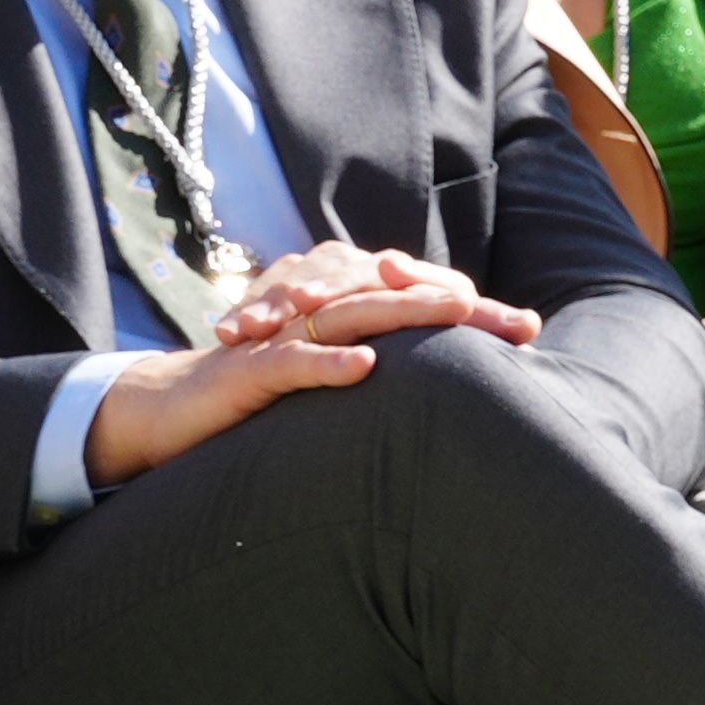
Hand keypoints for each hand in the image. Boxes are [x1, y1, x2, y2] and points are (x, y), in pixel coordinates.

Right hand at [84, 245, 540, 486]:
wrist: (175, 408)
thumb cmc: (262, 398)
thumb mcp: (331, 384)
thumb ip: (381, 377)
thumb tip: (451, 395)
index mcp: (340, 312)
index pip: (414, 302)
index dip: (472, 314)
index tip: (529, 332)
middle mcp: (316, 312)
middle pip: (395, 297)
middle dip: (459, 305)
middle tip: (516, 318)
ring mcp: (284, 336)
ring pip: (352, 314)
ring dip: (406, 312)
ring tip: (459, 310)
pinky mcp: (252, 368)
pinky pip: (293, 361)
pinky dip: (328, 364)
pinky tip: (365, 367)